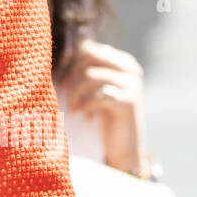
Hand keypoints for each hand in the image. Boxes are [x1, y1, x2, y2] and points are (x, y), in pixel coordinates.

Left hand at [56, 38, 147, 176]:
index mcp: (123, 62)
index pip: (89, 49)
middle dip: (72, 75)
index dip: (71, 62)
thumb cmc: (105, 115)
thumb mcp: (96, 89)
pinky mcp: (129, 102)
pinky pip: (98, 96)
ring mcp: (132, 85)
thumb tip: (65, 52)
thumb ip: (87, 70)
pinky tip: (86, 116)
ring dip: (76, 93)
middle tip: (66, 93)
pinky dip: (86, 106)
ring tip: (74, 108)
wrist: (124, 147)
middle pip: (88, 57)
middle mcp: (130, 70)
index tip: (64, 82)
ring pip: (90, 76)